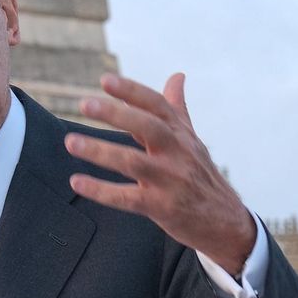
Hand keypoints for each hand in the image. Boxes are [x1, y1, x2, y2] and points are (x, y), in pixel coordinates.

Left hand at [66, 73, 257, 276]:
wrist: (225, 222)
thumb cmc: (200, 176)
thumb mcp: (192, 139)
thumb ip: (177, 108)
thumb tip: (177, 76)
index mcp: (181, 133)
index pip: (157, 105)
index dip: (131, 90)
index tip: (105, 80)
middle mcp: (177, 152)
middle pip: (147, 126)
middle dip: (117, 114)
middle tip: (85, 104)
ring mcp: (169, 180)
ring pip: (133, 161)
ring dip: (100, 151)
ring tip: (71, 142)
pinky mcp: (162, 207)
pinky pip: (127, 197)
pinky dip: (101, 190)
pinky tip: (78, 181)